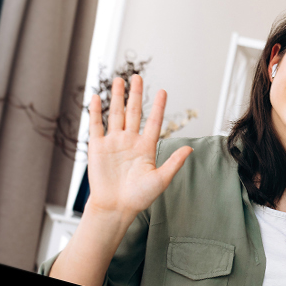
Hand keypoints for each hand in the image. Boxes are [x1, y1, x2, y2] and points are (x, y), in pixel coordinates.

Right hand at [74, 67, 190, 228]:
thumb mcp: (161, 179)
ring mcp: (113, 142)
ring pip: (116, 114)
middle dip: (135, 94)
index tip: (163, 91)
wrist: (115, 208)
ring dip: (117, 97)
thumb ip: (174, 163)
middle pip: (133, 112)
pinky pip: (96, 125)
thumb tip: (189, 148)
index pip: (153, 121)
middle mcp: (129, 141)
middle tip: (137, 77)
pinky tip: (97, 97)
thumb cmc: (138, 198)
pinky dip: (96, 111)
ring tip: (119, 80)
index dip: (158, 107)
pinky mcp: (97, 147)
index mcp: (146, 147)